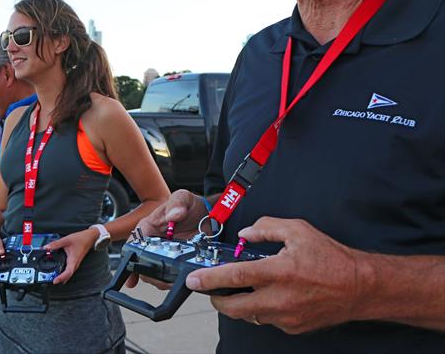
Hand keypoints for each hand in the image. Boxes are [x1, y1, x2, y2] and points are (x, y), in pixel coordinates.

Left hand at [44, 229, 96, 284]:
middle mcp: (75, 264)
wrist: (89, 237)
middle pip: (68, 276)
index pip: (67, 273)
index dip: (61, 278)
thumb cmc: (81, 239)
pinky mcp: (75, 261)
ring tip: (54, 278)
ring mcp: (75, 263)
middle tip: (51, 281)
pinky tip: (59, 271)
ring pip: (69, 274)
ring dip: (62, 277)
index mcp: (73, 260)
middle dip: (60, 280)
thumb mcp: (66, 240)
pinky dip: (64, 272)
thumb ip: (55, 244)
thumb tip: (46, 247)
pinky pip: (69, 270)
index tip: (55, 281)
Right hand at [125, 190, 207, 288]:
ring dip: (161, 279)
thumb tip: (173, 215)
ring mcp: (164, 255)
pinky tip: (178, 280)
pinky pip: (170, 275)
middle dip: (149, 273)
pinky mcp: (176, 263)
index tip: (134, 269)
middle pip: (141, 264)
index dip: (130, 259)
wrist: (209, 214)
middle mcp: (153, 243)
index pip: (132, 245)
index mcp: (148, 227)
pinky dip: (172, 280)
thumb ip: (177, 204)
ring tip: (172, 279)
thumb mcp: (183, 198)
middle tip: (161, 277)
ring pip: (154, 273)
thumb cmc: (191, 205)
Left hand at [187, 217, 360, 333]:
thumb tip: (245, 234)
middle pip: (233, 307)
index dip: (209, 279)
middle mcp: (280, 298)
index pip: (234, 276)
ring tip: (237, 290)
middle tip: (210, 289)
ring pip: (248, 315)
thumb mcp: (298, 230)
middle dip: (216, 299)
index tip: (193, 279)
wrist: (361, 287)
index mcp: (279, 272)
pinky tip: (264, 296)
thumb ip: (267, 228)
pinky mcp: (293, 327)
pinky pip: (266, 319)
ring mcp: (286, 317)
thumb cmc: (332, 258)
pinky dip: (259, 309)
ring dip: (237, 304)